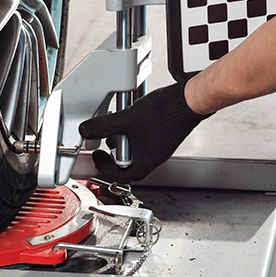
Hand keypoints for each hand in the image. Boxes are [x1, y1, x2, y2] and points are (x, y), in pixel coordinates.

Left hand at [78, 83, 211, 182]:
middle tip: (106, 143)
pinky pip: (145, 138)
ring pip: (136, 149)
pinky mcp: (164, 133)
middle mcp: (154, 156)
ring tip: (117, 126)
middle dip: (114, 153)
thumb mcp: (126, 120)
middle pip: (128, 163)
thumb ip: (104, 126)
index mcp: (145, 162)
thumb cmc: (167, 114)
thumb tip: (86, 130)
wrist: (189, 101)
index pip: (120, 176)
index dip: (104, 168)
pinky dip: (134, 130)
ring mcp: (160, 145)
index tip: (97, 157)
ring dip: (124, 139)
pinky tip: (132, 116)